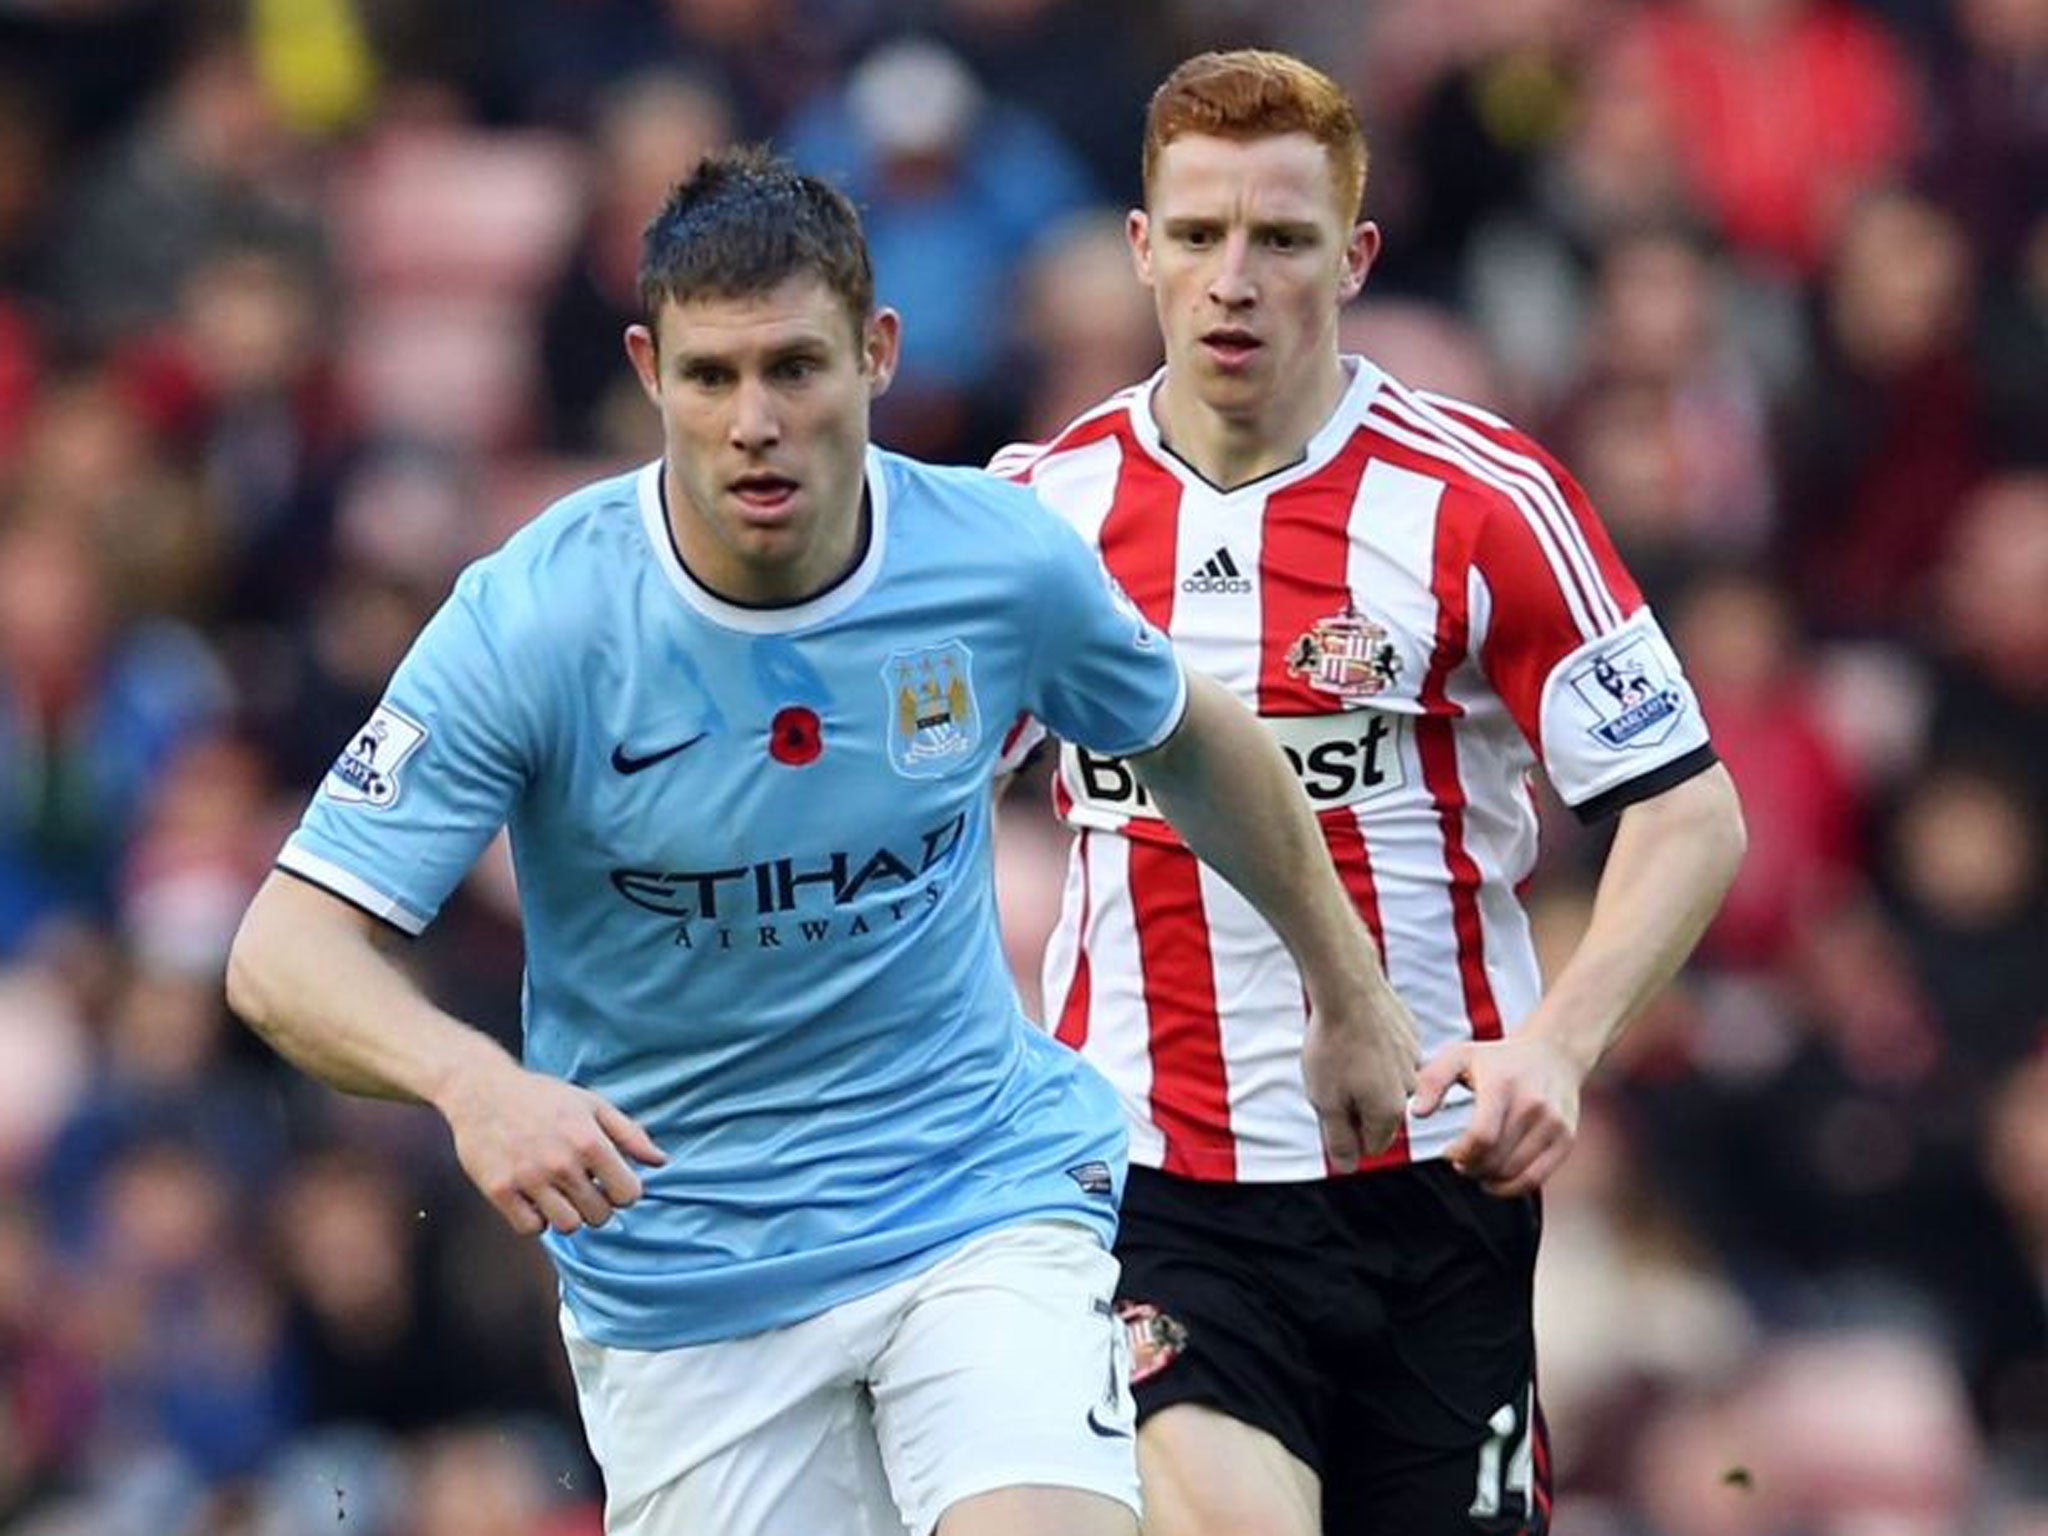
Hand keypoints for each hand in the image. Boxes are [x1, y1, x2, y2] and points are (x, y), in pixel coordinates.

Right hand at [437, 1055, 668, 1235]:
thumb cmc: (543, 1097)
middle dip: (597, 1205)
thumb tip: (661, 1162)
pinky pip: (531, 1229)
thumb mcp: (592, 1105)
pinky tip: (534, 1198)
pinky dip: (536, 1220)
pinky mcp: (499, 1190)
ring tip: (560, 1193)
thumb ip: (630, 1135)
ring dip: (568, 1215)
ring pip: (568, 1227)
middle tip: (582, 1186)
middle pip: (600, 1216)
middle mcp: (561, 1162)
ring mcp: (528, 1178)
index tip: (611, 1182)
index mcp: (588, 1140)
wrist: (481, 1090)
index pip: (628, 1194)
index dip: (624, 1192)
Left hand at [1302, 994, 1419, 1165]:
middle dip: (1358, 1106)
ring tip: (1342, 1053)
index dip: (1346, 1133)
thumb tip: (1348, 1167)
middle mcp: (1410, 1091)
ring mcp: (1414, 1061)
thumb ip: (1338, 1141)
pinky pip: (1391, 1055)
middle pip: (1382, 1116)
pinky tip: (1356, 1034)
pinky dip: (1375, 1051)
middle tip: (1332, 1078)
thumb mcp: (1324, 1102)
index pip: (1371, 1146)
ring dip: (1366, 1077)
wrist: (1348, 988)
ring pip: (1387, 1084)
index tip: (1329, 1106)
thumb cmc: (1332, 1047)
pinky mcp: (1411, 1035)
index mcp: (1389, 1112)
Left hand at [1411, 1035, 1582, 1196]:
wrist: (1554, 1053)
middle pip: (1496, 1159)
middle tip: (1460, 1161)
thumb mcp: (1459, 1055)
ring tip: (1477, 1165)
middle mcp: (1532, 1105)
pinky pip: (1535, 1180)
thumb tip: (1416, 1112)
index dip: (1460, 1153)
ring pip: (1513, 1173)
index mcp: (1503, 1085)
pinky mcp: (1565, 1139)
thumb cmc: (1497, 1059)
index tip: (1448, 1152)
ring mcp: (1553, 1124)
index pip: (1482, 1137)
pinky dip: (1510, 1188)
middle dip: (1470, 1167)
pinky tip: (1496, 1178)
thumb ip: (1431, 1080)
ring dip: (1488, 1178)